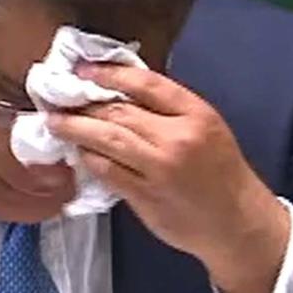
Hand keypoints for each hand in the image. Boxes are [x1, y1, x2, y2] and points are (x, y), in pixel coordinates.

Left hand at [46, 63, 290, 292]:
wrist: (237, 222)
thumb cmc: (220, 170)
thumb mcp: (205, 126)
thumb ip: (168, 108)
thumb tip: (118, 90)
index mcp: (196, 114)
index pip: (145, 84)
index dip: (109, 74)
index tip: (83, 70)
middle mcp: (177, 139)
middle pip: (119, 113)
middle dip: (83, 104)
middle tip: (57, 97)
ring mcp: (160, 170)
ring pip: (108, 141)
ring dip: (76, 129)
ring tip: (55, 122)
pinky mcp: (146, 197)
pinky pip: (108, 172)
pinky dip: (89, 159)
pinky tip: (77, 152)